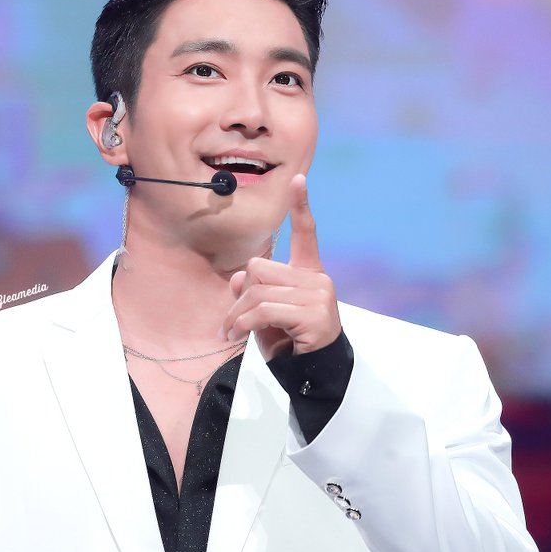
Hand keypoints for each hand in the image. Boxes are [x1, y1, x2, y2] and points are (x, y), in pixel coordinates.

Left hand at [221, 174, 341, 360]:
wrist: (312, 373)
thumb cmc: (289, 341)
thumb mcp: (265, 314)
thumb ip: (252, 292)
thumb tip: (237, 279)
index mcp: (309, 273)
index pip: (307, 234)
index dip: (301, 206)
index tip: (298, 179)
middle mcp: (317, 279)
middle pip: (260, 268)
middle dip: (241, 295)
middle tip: (234, 320)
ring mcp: (318, 296)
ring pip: (258, 291)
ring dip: (237, 315)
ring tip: (232, 332)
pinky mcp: (313, 314)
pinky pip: (265, 310)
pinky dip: (245, 323)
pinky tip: (240, 334)